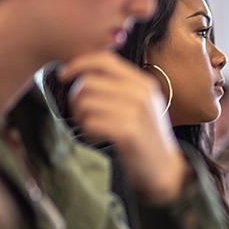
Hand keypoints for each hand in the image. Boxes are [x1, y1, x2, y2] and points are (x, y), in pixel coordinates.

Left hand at [59, 52, 186, 202]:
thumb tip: (81, 73)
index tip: (64, 76)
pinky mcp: (128, 131)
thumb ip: (118, 86)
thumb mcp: (139, 104)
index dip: (79, 63)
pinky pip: (90, 122)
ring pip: (85, 102)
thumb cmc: (145, 137)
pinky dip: (87, 132)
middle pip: (88, 82)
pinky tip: (97, 138)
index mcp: (143, 83)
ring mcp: (136, 111)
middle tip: (81, 116)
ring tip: (91, 128)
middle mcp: (141, 92)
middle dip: (76, 99)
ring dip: (80, 117)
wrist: (164, 169)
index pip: (104, 59)